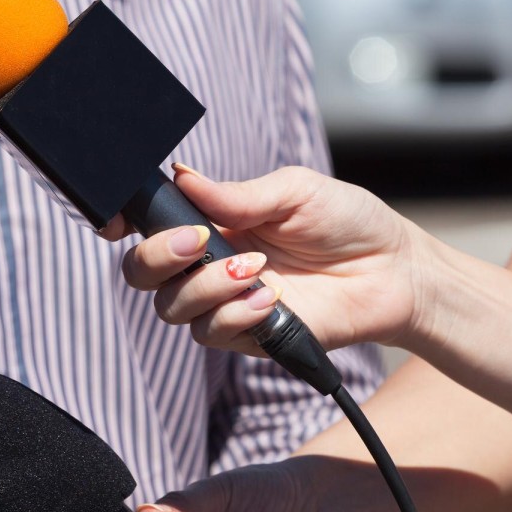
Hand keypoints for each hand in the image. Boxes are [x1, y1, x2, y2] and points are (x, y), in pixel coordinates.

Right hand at [105, 165, 426, 353]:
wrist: (392, 271)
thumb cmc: (347, 222)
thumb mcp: (294, 191)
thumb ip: (236, 193)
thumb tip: (181, 176)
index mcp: (212, 220)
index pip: (149, 226)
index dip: (122, 223)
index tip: (120, 222)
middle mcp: (208, 263)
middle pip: (143, 273)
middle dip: (158, 257)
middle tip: (200, 241)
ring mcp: (225, 301)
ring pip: (172, 307)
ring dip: (207, 288)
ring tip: (257, 271)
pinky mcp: (248, 335)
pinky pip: (213, 333)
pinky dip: (235, 314)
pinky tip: (272, 299)